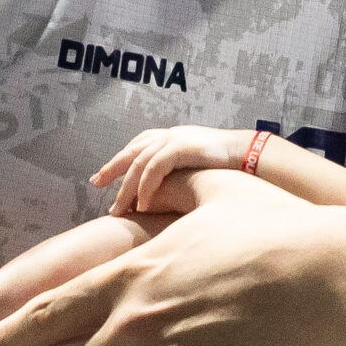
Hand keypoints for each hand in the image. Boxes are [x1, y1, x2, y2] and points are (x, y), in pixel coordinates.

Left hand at [94, 126, 250, 217]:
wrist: (249, 155)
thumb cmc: (227, 166)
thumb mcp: (197, 166)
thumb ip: (180, 172)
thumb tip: (170, 190)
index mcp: (172, 137)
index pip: (137, 147)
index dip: (119, 161)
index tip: (102, 176)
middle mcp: (169, 135)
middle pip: (131, 152)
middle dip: (112, 169)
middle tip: (96, 184)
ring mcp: (174, 139)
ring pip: (138, 164)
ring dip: (127, 189)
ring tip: (119, 210)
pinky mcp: (181, 147)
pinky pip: (154, 168)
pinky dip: (145, 187)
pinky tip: (142, 205)